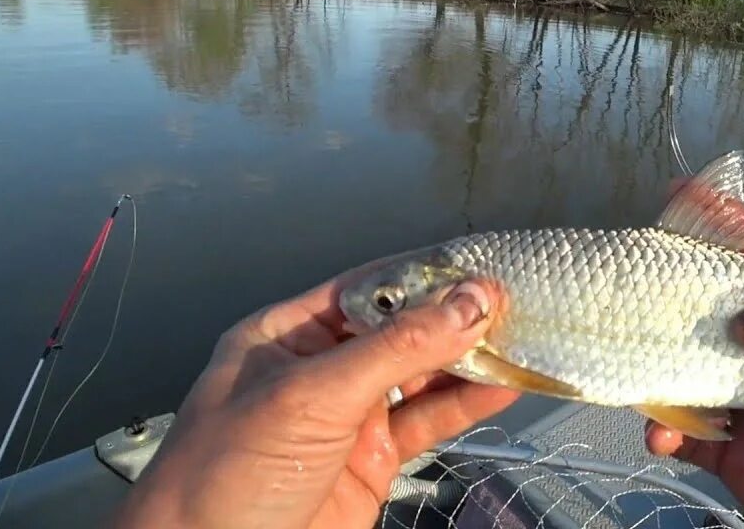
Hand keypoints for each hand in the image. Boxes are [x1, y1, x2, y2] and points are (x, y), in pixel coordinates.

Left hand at [113, 271, 518, 528]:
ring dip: (468, 361)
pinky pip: (426, 423)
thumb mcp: (311, 397)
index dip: (424, 275)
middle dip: (454, 317)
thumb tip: (467, 302)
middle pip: (400, 330)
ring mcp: (347, 418)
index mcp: (287, 335)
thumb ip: (395, 350)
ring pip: (420, 378)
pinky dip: (466, 406)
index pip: (368, 288)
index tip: (479, 265)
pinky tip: (501, 387)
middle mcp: (319, 370)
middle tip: (512, 301)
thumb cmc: (222, 478)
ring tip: (520, 340)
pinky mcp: (371, 462)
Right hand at [645, 220, 743, 528]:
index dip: (742, 235)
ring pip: (701, 372)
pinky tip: (659, 430)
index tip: (692, 205)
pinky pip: (694, 438)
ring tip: (637, 353)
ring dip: (665, 361)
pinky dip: (666, 429)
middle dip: (685, 295)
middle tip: (640, 279)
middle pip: (731, 316)